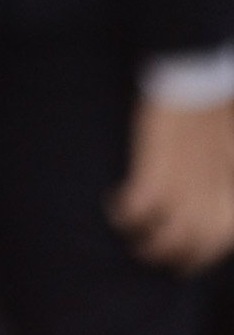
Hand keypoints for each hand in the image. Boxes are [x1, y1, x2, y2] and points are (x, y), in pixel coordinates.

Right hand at [111, 91, 233, 275]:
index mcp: (230, 193)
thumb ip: (224, 168)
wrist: (195, 76)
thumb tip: (219, 176)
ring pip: (164, 238)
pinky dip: (124, 215)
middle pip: (191, 246)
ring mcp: (182, 190)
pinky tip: (113, 208)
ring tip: (131, 240)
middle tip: (152, 253)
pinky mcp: (155, 174)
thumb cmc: (213, 102)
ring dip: (146, 245)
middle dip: (172, 258)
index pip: (219, 240)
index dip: (200, 253)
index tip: (185, 255)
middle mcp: (209, 200)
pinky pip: (136, 209)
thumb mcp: (229, 143)